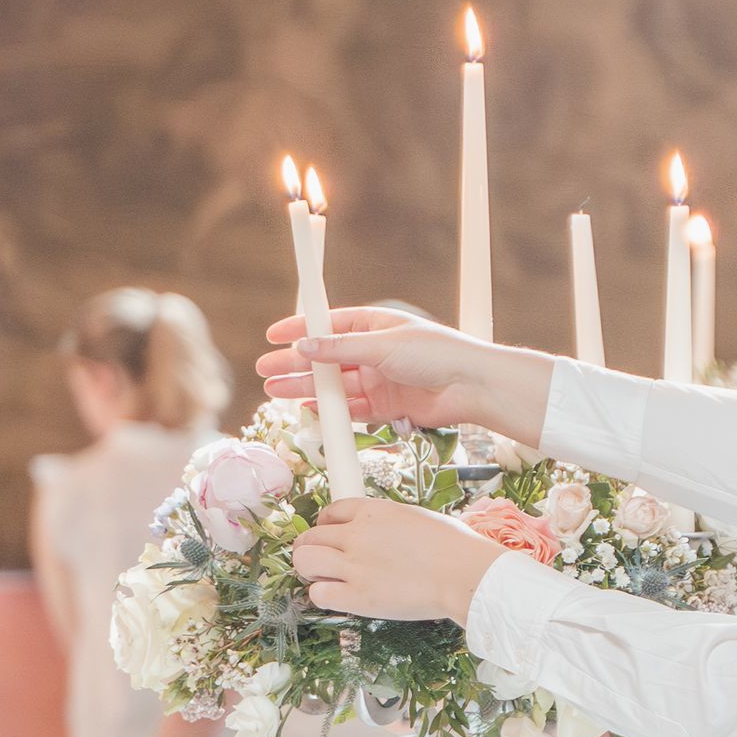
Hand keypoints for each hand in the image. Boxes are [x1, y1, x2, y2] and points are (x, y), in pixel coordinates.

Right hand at [257, 307, 492, 429]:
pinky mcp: (388, 407)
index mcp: (375, 325)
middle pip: (326, 358)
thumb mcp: (382, 344)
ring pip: (335, 386)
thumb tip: (304, 346)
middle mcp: (375, 352)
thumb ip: (341, 349)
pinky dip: (331, 411)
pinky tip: (307, 410)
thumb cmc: (436, 354)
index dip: (300, 330)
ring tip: (275, 391)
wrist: (472, 387)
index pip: (329, 324)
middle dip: (295, 364)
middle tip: (264, 370)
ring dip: (306, 388)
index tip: (272, 335)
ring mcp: (380, 380)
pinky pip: (352, 410)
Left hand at [293, 497, 508, 620]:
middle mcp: (357, 534)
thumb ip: (389, 524)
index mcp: (373, 511)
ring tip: (325, 579)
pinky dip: (323, 596)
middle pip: (309, 536)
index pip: (329, 511)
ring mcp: (354, 565)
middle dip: (312, 549)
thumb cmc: (455, 548)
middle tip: (322, 563)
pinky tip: (340, 597)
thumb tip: (381, 535)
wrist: (464, 573)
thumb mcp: (417, 518)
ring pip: (304, 561)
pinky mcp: (357, 596)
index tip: (330, 537)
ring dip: (310, 571)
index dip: (325, 526)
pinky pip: (318, 594)